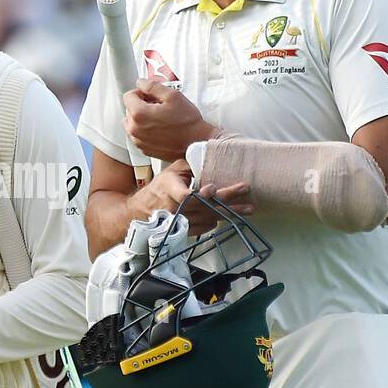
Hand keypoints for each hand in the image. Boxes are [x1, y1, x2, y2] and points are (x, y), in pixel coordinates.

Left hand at [123, 78, 219, 161]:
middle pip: (129, 109)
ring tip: (159, 117)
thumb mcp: (172, 96)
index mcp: (139, 114)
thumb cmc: (187, 122)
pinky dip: (144, 130)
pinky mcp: (144, 149)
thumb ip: (152, 86)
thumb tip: (141, 83)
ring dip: (141, 118)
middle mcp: (134, 129)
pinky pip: (138, 135)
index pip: (128, 96)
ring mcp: (138, 141)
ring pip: (131, 123)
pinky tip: (160, 128)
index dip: (140, 92)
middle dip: (141, 105)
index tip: (151, 95)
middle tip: (158, 106)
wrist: (197, 144)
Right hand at [128, 159, 253, 235]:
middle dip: (226, 199)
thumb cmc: (159, 189)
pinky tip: (231, 216)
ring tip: (248, 208)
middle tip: (244, 191)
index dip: (200, 194)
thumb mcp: (170, 172)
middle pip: (204, 206)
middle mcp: (174, 208)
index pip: (184, 195)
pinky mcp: (183, 231)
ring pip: (208, 218)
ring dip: (229, 213)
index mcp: (169, 189)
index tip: (212, 188)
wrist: (140, 213)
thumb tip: (211, 156)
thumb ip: (189, 165)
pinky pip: (204, 228)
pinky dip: (218, 221)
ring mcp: (179, 222)